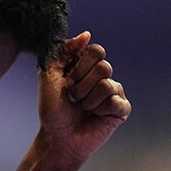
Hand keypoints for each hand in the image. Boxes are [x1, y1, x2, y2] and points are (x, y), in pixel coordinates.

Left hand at [39, 31, 130, 165]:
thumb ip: (64, 51)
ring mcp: (114, 92)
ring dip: (88, 100)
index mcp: (87, 66)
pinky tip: (95, 116)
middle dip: (82, 85)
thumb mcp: (49, 74)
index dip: (80, 67)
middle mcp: (103, 76)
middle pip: (104, 67)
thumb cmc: (52, 108)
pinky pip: (115, 101)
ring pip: (107, 85)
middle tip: (73, 97)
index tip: (67, 81)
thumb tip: (86, 34)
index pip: (96, 51)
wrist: (57, 136)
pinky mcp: (121, 109)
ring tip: (82, 108)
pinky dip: (100, 110)